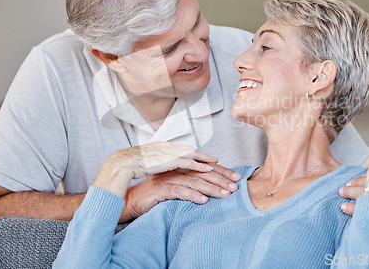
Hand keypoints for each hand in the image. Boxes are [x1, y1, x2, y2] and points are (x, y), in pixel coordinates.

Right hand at [120, 163, 241, 221]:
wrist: (131, 200)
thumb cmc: (155, 196)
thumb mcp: (174, 187)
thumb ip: (190, 184)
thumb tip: (210, 189)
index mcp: (180, 167)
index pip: (205, 167)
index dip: (222, 171)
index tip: (237, 178)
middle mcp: (175, 170)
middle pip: (203, 173)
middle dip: (221, 179)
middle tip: (235, 187)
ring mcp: (167, 178)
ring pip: (193, 181)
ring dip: (211, 188)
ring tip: (224, 194)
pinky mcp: (160, 189)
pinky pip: (179, 191)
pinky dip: (192, 195)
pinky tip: (203, 201)